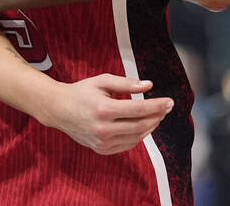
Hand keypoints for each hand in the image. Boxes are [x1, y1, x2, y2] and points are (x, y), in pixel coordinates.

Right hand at [41, 74, 173, 154]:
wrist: (59, 110)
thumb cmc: (81, 92)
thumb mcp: (102, 81)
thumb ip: (126, 83)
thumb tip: (149, 85)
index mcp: (104, 109)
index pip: (139, 109)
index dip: (157, 106)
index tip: (170, 101)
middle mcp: (103, 129)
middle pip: (140, 125)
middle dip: (158, 116)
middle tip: (167, 107)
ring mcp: (102, 142)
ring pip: (136, 137)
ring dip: (151, 126)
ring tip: (157, 115)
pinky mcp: (101, 149)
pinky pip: (127, 145)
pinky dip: (139, 135)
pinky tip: (143, 125)